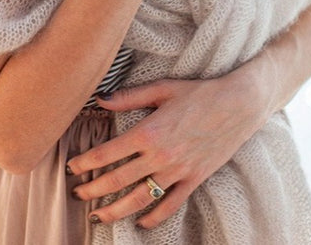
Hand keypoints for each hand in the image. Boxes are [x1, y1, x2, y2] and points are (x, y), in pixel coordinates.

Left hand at [67, 74, 264, 229]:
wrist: (238, 104)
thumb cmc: (198, 92)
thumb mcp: (162, 88)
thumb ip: (128, 96)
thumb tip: (99, 100)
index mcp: (148, 131)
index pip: (107, 153)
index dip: (85, 162)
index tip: (71, 167)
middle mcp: (160, 156)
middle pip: (118, 181)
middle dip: (93, 190)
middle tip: (77, 193)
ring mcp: (178, 171)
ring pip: (139, 199)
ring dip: (115, 210)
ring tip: (97, 215)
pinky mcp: (194, 180)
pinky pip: (170, 205)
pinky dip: (153, 217)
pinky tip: (140, 222)